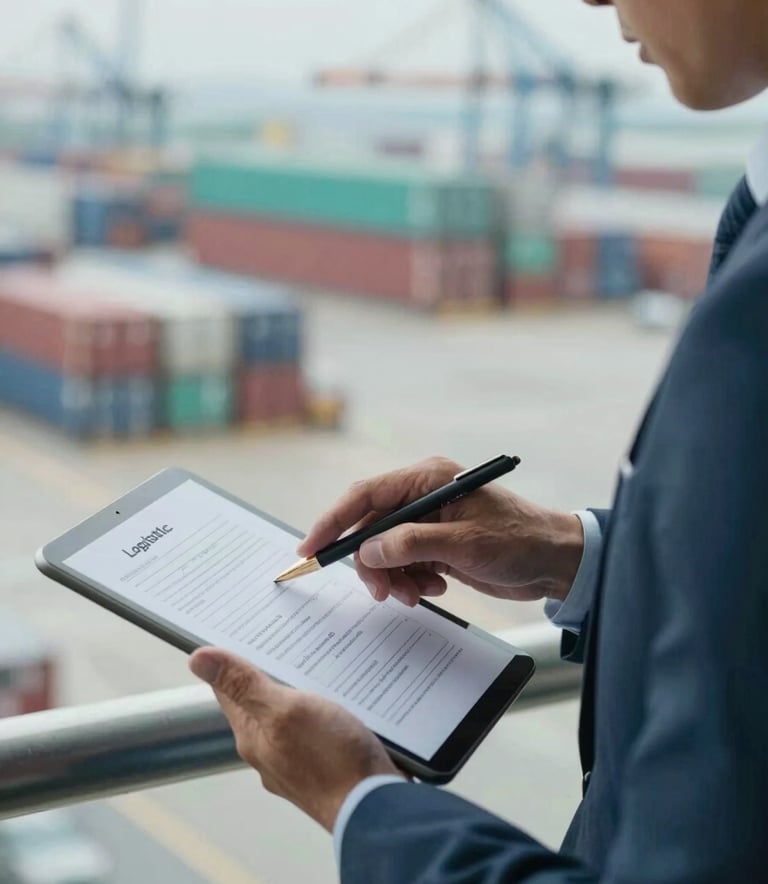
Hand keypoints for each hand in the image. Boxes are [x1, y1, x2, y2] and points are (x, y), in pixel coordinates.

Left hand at [189, 647, 403, 831]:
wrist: (377, 808)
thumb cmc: (331, 761)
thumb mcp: (285, 711)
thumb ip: (245, 685)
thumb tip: (197, 659)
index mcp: (252, 736)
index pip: (229, 690)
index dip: (230, 660)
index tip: (239, 631)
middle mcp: (270, 751)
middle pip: (260, 702)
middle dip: (269, 672)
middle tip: (283, 638)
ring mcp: (299, 762)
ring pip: (291, 715)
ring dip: (300, 691)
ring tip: (317, 662)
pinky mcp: (327, 765)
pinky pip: (318, 729)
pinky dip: (325, 709)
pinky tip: (342, 698)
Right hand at [298, 456, 582, 606]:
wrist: (555, 563)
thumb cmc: (518, 541)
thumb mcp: (463, 544)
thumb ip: (411, 544)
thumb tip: (367, 550)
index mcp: (428, 479)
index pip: (366, 495)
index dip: (334, 521)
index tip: (312, 549)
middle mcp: (425, 497)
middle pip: (372, 528)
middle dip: (372, 562)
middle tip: (382, 592)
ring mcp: (430, 523)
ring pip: (387, 551)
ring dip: (394, 577)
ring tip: (417, 594)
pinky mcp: (438, 546)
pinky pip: (406, 564)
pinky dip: (411, 581)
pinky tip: (434, 589)